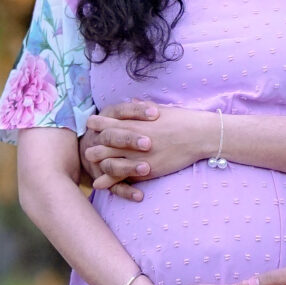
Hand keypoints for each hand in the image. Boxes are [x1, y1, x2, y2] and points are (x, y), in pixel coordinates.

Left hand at [83, 102, 215, 195]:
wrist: (198, 135)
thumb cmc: (181, 119)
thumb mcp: (159, 109)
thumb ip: (142, 107)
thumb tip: (133, 101)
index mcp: (133, 123)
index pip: (106, 123)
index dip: (97, 124)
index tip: (90, 124)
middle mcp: (131, 139)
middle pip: (102, 144)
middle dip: (93, 146)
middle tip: (87, 149)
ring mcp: (136, 156)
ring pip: (108, 161)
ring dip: (98, 164)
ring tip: (91, 165)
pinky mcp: (145, 170)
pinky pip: (121, 177)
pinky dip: (108, 181)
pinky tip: (99, 184)